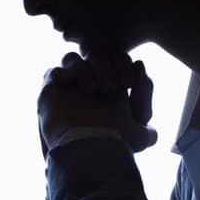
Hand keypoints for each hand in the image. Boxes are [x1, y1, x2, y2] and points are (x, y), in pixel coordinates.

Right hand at [38, 52, 157, 155]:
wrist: (88, 147)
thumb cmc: (114, 141)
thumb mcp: (139, 136)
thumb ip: (147, 128)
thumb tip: (149, 113)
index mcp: (110, 88)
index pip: (117, 58)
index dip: (125, 64)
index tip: (130, 81)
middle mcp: (88, 83)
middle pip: (98, 52)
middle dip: (109, 65)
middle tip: (114, 85)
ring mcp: (68, 86)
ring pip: (75, 57)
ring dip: (89, 69)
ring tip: (94, 90)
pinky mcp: (50, 90)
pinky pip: (54, 71)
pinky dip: (65, 75)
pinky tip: (75, 87)